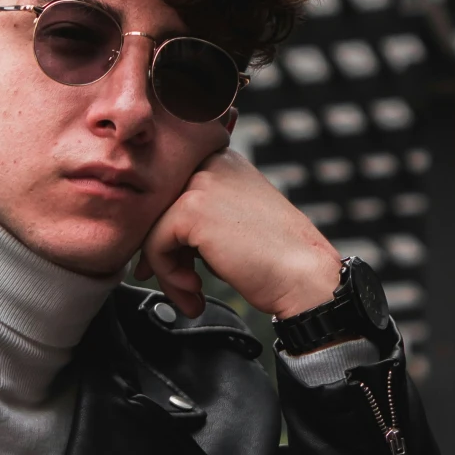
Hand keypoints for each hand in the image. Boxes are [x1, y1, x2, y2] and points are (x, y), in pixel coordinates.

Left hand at [137, 147, 341, 319]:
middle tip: (183, 286)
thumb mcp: (232, 225)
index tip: (177, 265)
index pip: (173, 194)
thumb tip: (150, 243)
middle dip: (164, 255)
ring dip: (167, 271)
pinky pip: (155, 245)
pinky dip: (169, 275)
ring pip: (153, 228)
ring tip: (191, 294)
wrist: (304, 276)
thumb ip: (197, 222)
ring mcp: (200, 182)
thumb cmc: (275, 258)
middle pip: (159, 210)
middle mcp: (211, 163)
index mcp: (223, 161)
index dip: (169, 234)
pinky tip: (195, 289)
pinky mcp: (191, 208)